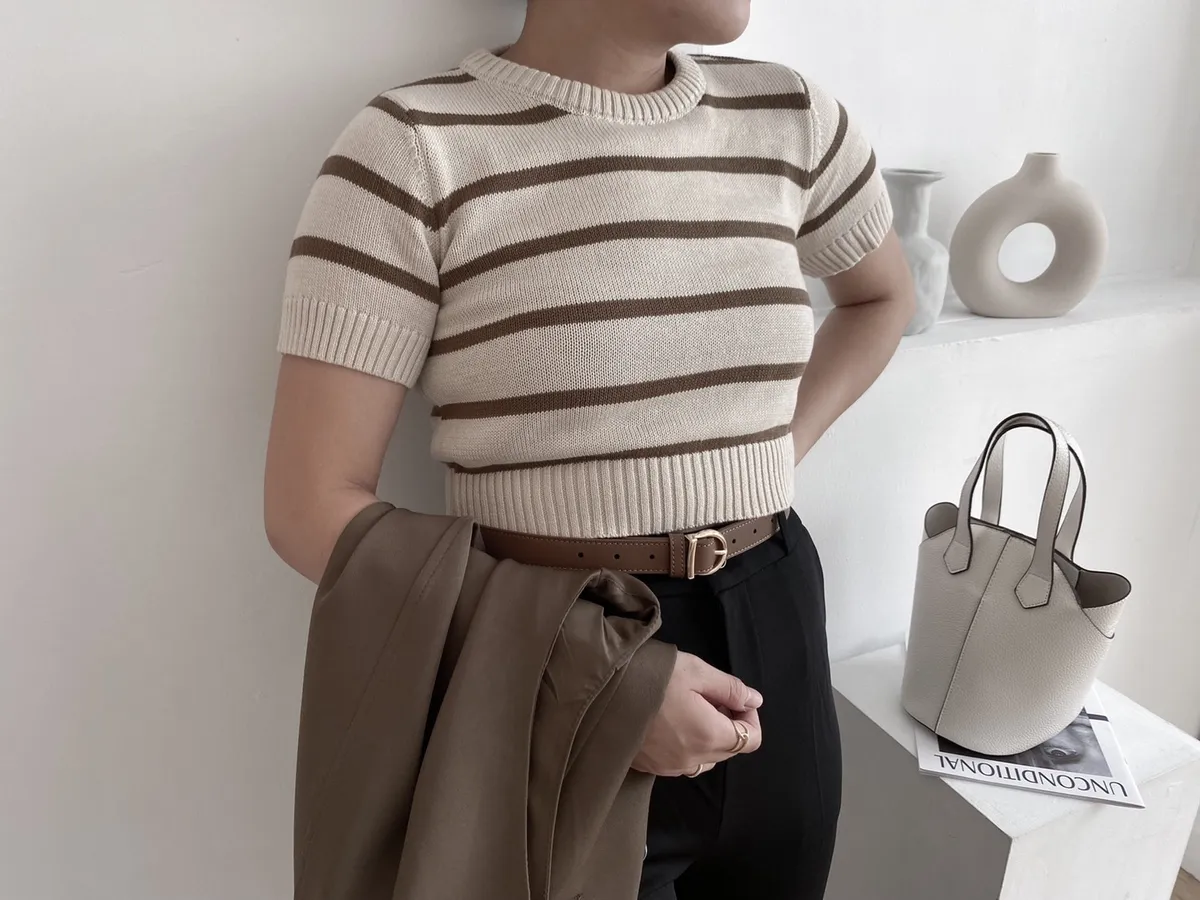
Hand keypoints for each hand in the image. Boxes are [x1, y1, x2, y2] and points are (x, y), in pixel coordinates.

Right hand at [632, 652, 763, 776]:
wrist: (601, 691)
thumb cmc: (652, 677)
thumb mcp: (697, 672)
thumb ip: (730, 689)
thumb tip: (754, 701)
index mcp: (709, 736)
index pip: (751, 739)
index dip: (749, 717)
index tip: (733, 698)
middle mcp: (693, 759)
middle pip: (730, 749)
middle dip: (728, 724)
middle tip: (709, 697)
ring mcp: (670, 767)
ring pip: (706, 758)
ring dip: (707, 736)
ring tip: (689, 708)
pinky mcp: (651, 767)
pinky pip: (681, 761)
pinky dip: (686, 744)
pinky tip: (669, 720)